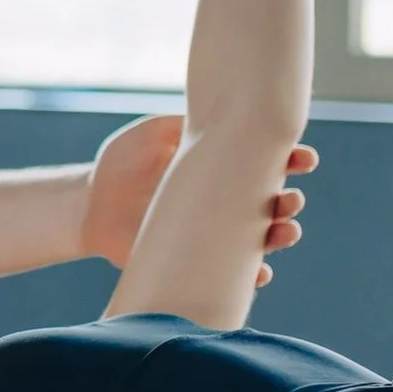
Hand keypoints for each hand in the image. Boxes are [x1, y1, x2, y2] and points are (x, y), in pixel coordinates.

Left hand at [82, 113, 316, 287]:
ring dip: (281, 236)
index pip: (265, 162)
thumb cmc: (121, 163)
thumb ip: (186, 123)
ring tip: (285, 232)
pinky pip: (232, 274)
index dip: (292, 160)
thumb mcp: (153, 133)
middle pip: (272, 203)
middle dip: (290, 202)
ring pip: (261, 238)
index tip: (304, 158)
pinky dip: (250, 276)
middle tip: (290, 200)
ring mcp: (212, 233)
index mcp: (219, 167)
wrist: (87, 205)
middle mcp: (223, 201)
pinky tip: (260, 272)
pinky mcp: (196, 262)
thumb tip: (226, 115)